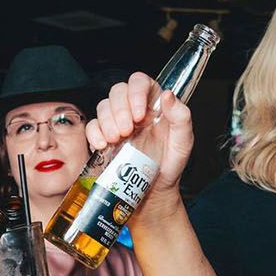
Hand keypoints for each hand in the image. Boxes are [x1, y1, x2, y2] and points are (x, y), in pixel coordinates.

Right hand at [85, 71, 195, 226]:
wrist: (153, 193)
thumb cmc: (169, 165)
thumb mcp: (183, 142)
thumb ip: (181, 117)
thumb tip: (168, 96)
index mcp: (154, 105)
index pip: (140, 82)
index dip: (136, 91)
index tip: (139, 112)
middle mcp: (133, 110)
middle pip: (118, 91)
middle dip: (120, 110)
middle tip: (128, 130)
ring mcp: (117, 123)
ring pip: (103, 106)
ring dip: (108, 121)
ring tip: (117, 139)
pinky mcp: (103, 138)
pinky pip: (91, 127)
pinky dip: (94, 134)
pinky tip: (103, 145)